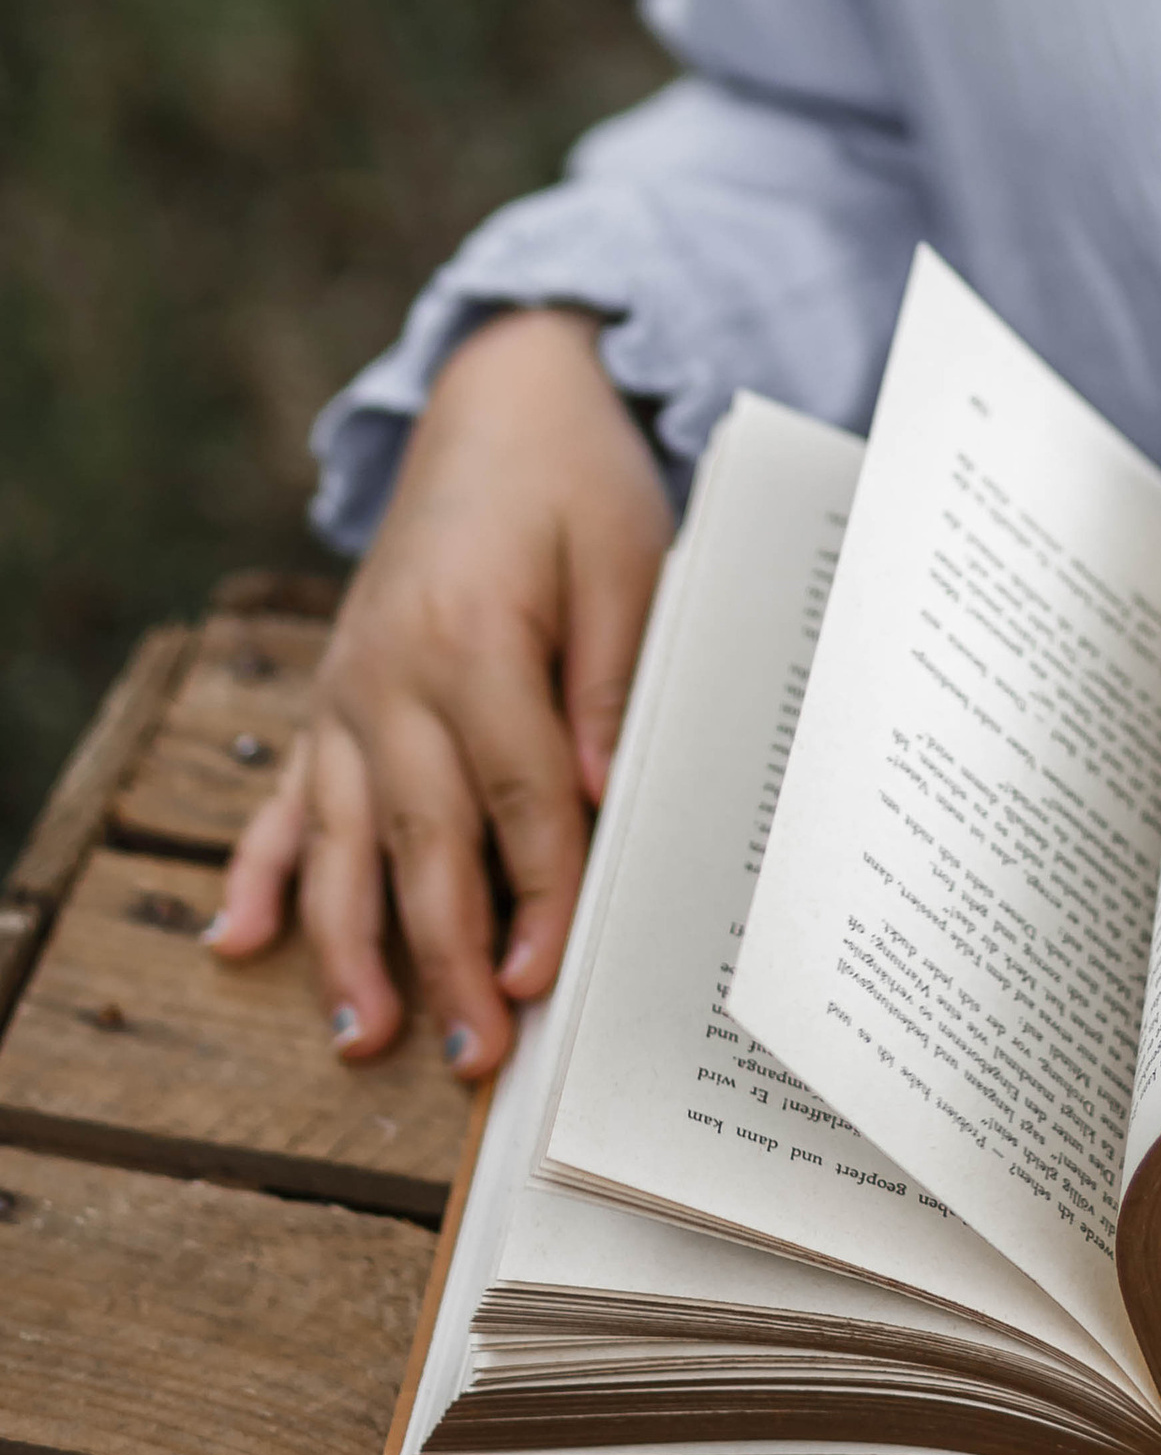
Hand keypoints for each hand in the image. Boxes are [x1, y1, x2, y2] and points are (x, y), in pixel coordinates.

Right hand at [208, 311, 670, 1076]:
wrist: (500, 400)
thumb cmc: (579, 482)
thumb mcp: (628, 557)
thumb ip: (609, 676)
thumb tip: (601, 790)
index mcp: (475, 635)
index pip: (517, 795)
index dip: (537, 891)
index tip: (547, 978)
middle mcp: (394, 671)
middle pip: (424, 837)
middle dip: (446, 952)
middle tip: (472, 1054)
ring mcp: (350, 687)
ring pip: (343, 836)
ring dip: (348, 942)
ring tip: (365, 1035)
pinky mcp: (330, 693)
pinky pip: (286, 793)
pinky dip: (262, 869)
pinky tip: (238, 941)